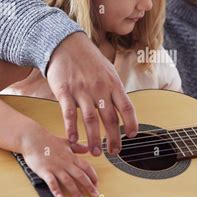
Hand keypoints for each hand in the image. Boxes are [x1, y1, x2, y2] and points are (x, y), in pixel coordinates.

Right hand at [21, 129, 98, 196]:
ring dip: (76, 191)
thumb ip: (77, 147)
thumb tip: (87, 149)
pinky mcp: (44, 170)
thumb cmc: (48, 141)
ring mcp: (55, 167)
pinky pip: (51, 182)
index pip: (86, 167)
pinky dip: (56, 190)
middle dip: (89, 186)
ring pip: (68, 181)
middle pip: (80, 175)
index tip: (96, 183)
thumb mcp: (66, 142)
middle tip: (95, 194)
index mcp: (71, 156)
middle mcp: (65, 163)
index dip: (92, 175)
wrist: (32, 138)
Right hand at [47, 32, 137, 155]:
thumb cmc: (88, 59)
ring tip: (95, 152)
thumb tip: (124, 108)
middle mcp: (100, 88)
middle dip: (114, 138)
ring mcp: (82, 90)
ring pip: (91, 120)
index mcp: (113, 83)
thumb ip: (115, 89)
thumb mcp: (108, 70)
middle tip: (114, 152)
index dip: (131, 122)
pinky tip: (73, 140)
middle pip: (110, 118)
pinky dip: (72, 128)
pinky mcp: (65, 91)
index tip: (132, 135)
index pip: (127, 107)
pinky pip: (69, 114)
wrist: (65, 43)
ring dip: (94, 139)